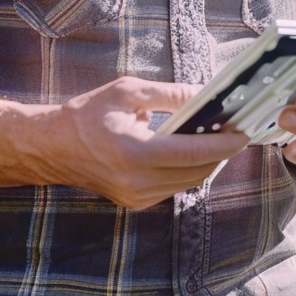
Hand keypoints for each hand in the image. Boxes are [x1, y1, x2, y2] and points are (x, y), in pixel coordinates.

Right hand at [40, 76, 248, 209]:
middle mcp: (137, 182)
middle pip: (198, 171)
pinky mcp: (135, 202)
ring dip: (207, 162)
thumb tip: (206, 95)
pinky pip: (173, 187)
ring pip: (189, 182)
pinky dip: (188, 170)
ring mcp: (136, 197)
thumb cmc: (86, 114)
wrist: (50, 147)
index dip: (225, 143)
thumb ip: (171, 95)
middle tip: (234, 129)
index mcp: (135, 153)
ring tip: (216, 137)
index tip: (245, 132)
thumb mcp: (129, 92)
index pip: (194, 153)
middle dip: (221, 152)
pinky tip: (191, 150)